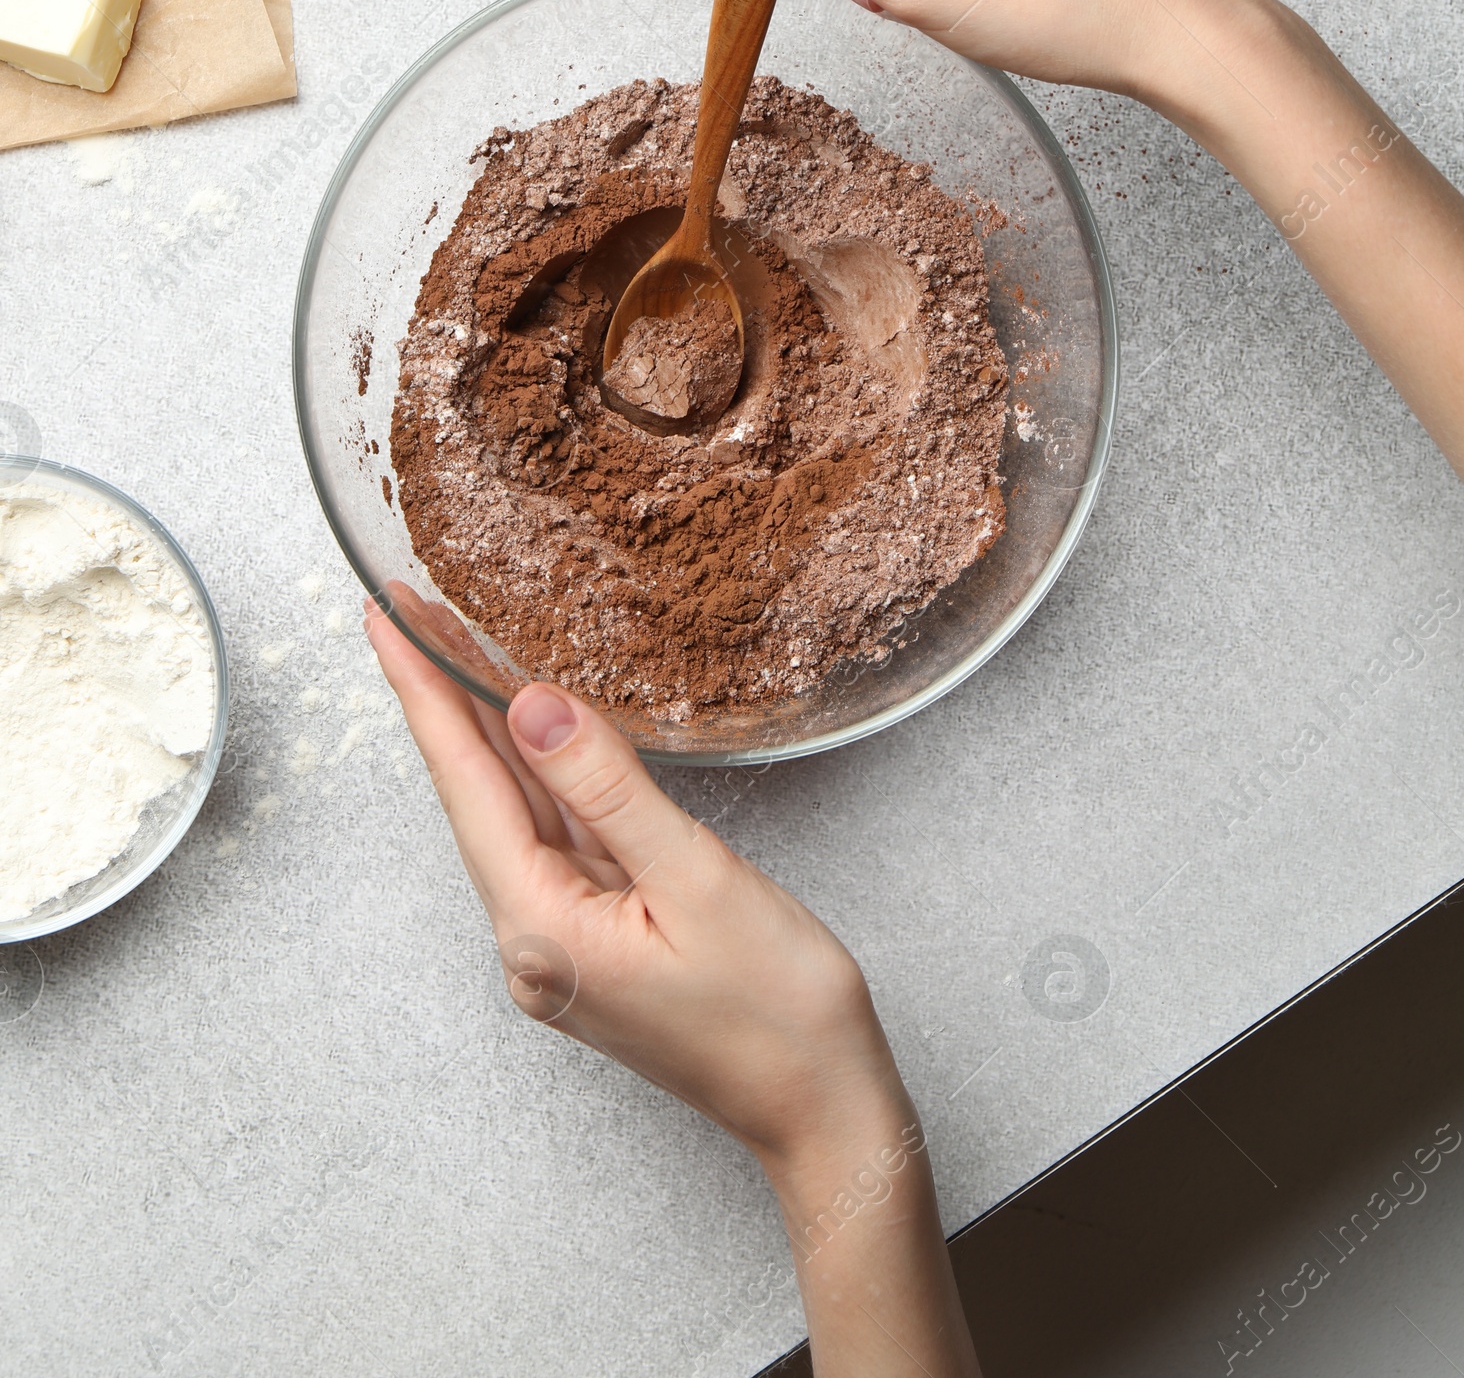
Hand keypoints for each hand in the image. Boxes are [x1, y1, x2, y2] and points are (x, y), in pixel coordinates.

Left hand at [364, 595, 908, 1169]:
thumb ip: (606, 788)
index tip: (386, 617)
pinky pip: (553, 838)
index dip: (424, 691)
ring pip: (511, 813)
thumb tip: (528, 707)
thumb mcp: (696, 877)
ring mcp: (561, 945)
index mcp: (542, 928)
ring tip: (455, 648)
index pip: (464, 783)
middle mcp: (532, 941)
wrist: (823, 1109)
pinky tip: (530, 734)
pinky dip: (535, 775)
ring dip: (483, 730)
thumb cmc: (778, 1010)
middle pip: (473, 795)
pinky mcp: (596, 942)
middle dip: (440, 697)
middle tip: (409, 608)